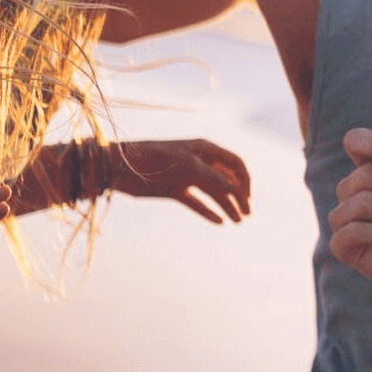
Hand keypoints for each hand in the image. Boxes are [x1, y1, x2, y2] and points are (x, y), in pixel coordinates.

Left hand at [104, 139, 251, 223]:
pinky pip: (197, 202)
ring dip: (227, 205)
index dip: (246, 180)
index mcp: (206, 149)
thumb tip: (236, 190)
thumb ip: (215, 178)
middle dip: (239, 196)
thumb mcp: (190, 167)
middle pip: (227, 179)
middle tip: (247, 215)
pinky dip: (208, 211)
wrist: (122, 167)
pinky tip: (219, 221)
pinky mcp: (175, 189)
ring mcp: (187, 176)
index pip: (235, 163)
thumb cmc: (157, 159)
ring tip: (237, 222)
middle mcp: (199, 162)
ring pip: (214, 192)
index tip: (249, 198)